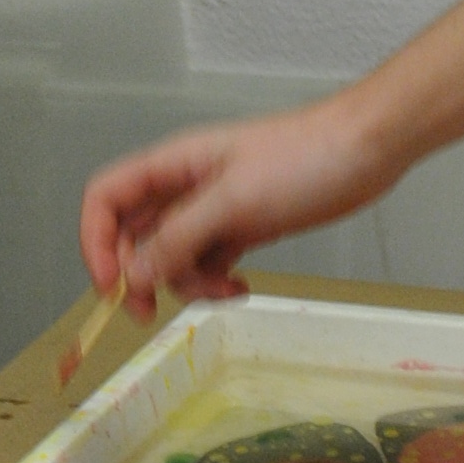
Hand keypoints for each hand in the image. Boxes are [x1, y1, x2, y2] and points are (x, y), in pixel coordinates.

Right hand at [80, 90, 389, 308]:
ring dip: (188, 282)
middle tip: (151, 313)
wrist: (367, 149)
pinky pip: (209, 262)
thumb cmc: (303, 160)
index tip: (111, 287)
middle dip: (140, 275)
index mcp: (172, 166)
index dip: (95, 242)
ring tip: (226, 291)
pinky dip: (216, 282)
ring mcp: (214, 209)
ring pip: (173, 256)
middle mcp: (185, 188)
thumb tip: (133, 275)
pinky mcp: (243, 227)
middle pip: (134, 235)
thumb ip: (179, 238)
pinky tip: (241, 289)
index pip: (106, 199)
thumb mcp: (234, 201)